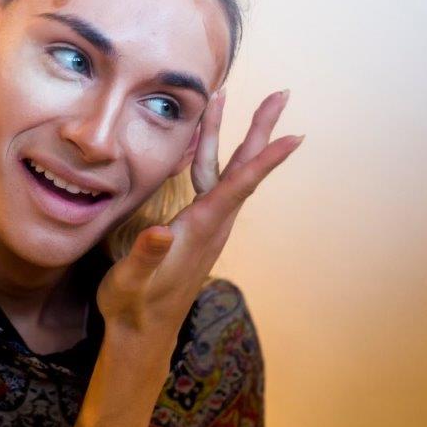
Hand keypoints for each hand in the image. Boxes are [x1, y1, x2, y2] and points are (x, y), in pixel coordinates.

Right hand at [97, 88, 301, 337]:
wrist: (142, 332)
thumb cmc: (134, 305)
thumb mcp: (131, 282)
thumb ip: (145, 256)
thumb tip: (158, 231)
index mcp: (200, 228)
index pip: (239, 186)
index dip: (266, 160)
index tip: (295, 134)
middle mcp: (211, 222)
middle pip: (241, 168)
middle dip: (259, 129)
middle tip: (280, 94)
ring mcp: (206, 225)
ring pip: (224, 171)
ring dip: (228, 135)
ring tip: (223, 100)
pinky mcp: (195, 228)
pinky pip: (210, 181)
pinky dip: (209, 153)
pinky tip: (201, 144)